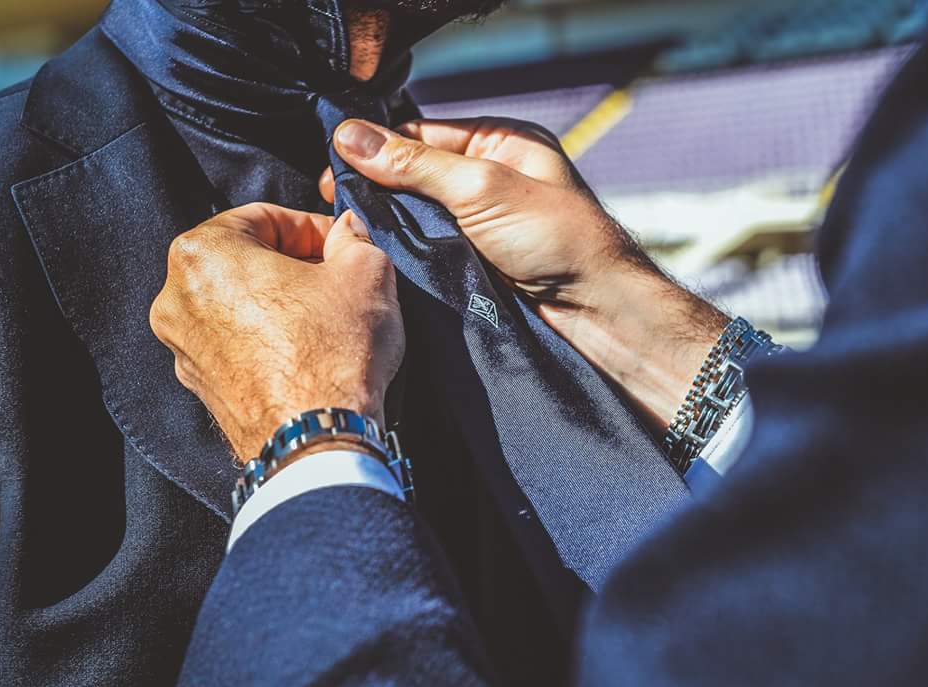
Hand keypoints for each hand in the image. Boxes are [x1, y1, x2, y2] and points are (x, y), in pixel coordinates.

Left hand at [150, 204, 404, 461]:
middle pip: (246, 261)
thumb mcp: (366, 272)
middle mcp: (176, 298)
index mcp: (203, 253)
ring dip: (281, 304)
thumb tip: (346, 232)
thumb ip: (353, 238)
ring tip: (328, 320)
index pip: (265, 217)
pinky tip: (309, 353)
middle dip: (295, 266)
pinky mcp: (201, 387)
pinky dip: (269, 341)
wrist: (316, 441)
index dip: (314, 227)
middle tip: (340, 281)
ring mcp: (182, 348)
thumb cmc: (333, 352)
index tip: (344, 246)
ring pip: (240, 304)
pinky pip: (237, 345)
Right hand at [322, 118, 725, 427]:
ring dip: (391, 224)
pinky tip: (382, 256)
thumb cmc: (557, 239)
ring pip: (420, 215)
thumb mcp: (481, 188)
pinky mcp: (479, 260)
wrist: (594, 312)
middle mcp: (492, 177)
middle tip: (335, 207)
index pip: (422, 133)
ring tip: (352, 233)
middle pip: (416, 175)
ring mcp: (484, 222)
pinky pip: (432, 248)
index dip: (376, 148)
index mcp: (502, 142)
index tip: (332, 169)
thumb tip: (350, 133)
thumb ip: (414, 163)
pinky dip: (408, 250)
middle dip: (379, 189)